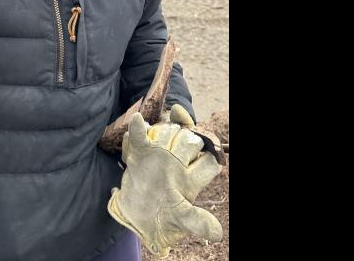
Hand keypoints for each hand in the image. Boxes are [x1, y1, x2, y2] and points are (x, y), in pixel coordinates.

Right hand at [108, 112, 222, 257]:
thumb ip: (197, 222)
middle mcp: (179, 162)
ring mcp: (159, 154)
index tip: (199, 156)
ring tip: (152, 146)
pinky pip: (140, 136)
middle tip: (170, 152)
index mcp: (193, 178)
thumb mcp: (181, 223)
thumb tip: (217, 233)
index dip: (208, 155)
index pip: (210, 159)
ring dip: (160, 133)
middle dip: (184, 139)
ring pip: (167, 132)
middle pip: (189, 140)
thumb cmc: (164, 221)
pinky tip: (138, 121)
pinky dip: (139, 128)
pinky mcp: (140, 152)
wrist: (136, 218)